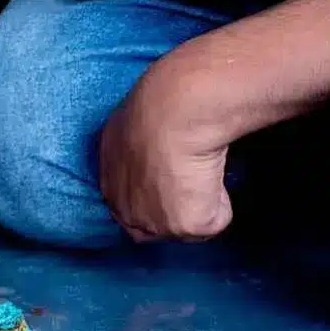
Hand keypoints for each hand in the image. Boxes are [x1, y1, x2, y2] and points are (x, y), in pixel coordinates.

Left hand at [98, 54, 233, 241]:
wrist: (176, 111)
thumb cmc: (159, 103)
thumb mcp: (130, 123)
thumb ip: (135, 147)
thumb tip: (155, 149)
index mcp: (108, 178)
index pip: (126, 204)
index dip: (154, 197)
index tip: (174, 184)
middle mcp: (122, 207)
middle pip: (153, 227)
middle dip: (174, 211)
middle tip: (195, 185)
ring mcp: (153, 223)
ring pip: (187, 227)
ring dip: (200, 203)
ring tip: (203, 170)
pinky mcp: (186, 227)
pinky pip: (214, 220)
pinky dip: (221, 200)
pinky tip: (214, 174)